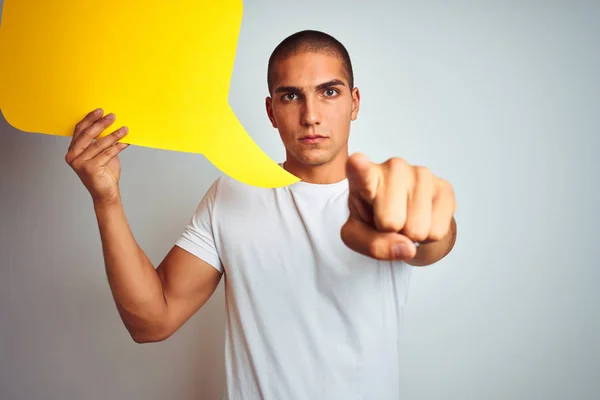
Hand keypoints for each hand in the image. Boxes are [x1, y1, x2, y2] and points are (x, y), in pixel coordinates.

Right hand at [64, 108, 129, 204]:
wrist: (106, 193)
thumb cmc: (104, 173)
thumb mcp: (101, 153)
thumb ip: (100, 141)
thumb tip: (109, 123)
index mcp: (72, 151)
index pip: (80, 130)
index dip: (90, 119)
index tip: (100, 111)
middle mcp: (73, 156)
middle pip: (88, 135)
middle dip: (101, 123)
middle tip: (112, 116)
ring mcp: (80, 163)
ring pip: (99, 144)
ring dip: (114, 135)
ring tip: (125, 129)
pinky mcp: (90, 168)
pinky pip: (107, 153)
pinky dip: (118, 146)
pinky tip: (126, 142)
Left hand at [341, 153, 455, 260]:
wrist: (400, 216)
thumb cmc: (371, 219)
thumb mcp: (356, 237)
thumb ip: (372, 245)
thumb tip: (407, 248)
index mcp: (363, 177)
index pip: (361, 172)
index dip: (359, 168)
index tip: (357, 161)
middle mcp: (393, 168)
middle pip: (391, 223)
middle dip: (392, 233)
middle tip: (388, 222)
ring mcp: (421, 174)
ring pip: (417, 229)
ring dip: (411, 236)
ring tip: (405, 219)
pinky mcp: (444, 187)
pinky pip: (437, 231)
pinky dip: (429, 236)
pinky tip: (422, 219)